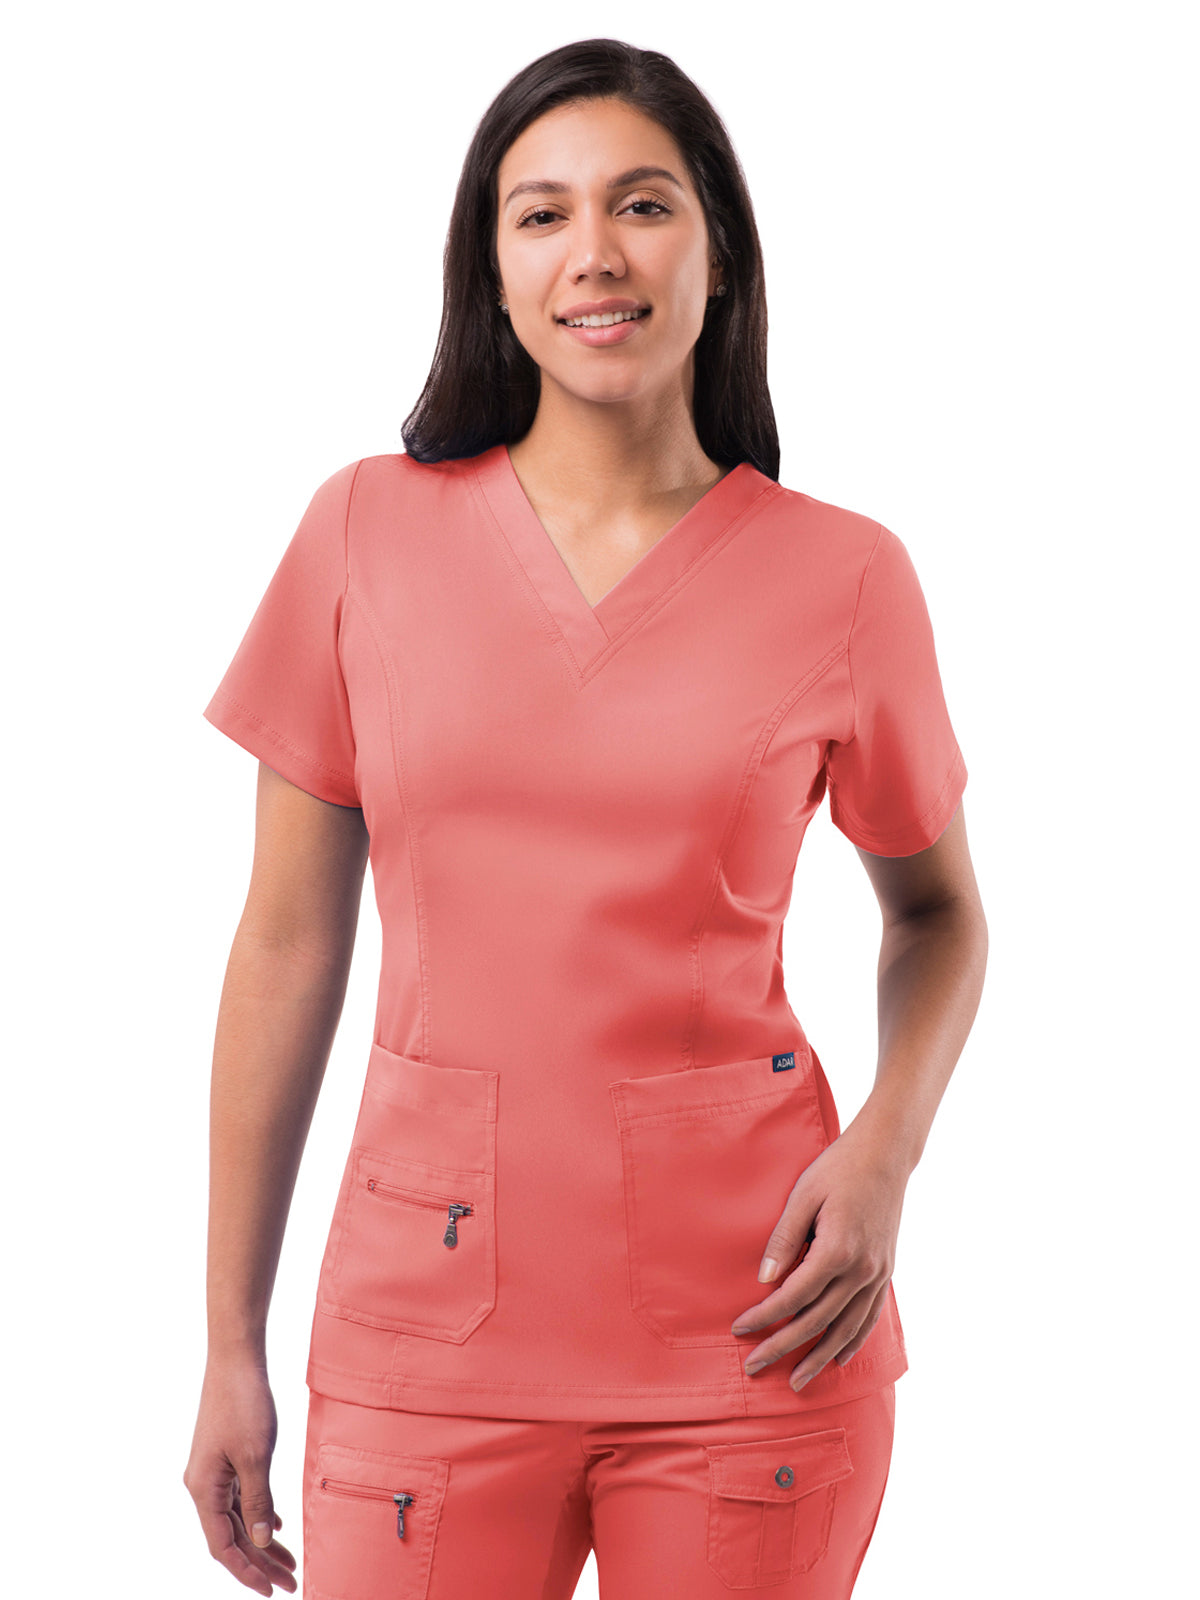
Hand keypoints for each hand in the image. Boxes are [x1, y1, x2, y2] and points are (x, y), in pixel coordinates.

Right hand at [183, 1355, 297, 1594]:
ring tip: (289, 1562)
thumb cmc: (244, 1403)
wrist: (235, 1359)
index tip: (270, 1591)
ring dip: (262, 1540)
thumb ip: (258, 1502)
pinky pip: (239, 1497)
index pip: (223, 1546)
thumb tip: (260, 1541)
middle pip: (232, 1536)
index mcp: (204, 1490)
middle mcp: (203, 1485)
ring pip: (238, 1517)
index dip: (247, 1572)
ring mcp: (213, 1471)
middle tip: (290, 1582)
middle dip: (261, 1562)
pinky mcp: (224, 1457)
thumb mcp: (256, 1457)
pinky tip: (276, 1527)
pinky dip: (258, 1514)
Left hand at [730, 1119, 908, 1390]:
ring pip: (845, 1328)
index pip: (793, 1297)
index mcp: (836, 1250)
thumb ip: (783, 1238)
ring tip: (797, 1381)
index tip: (739, 1329)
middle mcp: (861, 1270)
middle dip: (782, 1346)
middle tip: (754, 1366)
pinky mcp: (886, 1271)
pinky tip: (839, 1358)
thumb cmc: (838, 1169)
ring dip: (819, 1357)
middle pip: (816, 1321)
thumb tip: (764, 1279)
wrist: (885, 1154)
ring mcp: (877, 1273)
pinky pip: (870, 1317)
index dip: (764, 1317)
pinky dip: (853, 1340)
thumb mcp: (803, 1195)